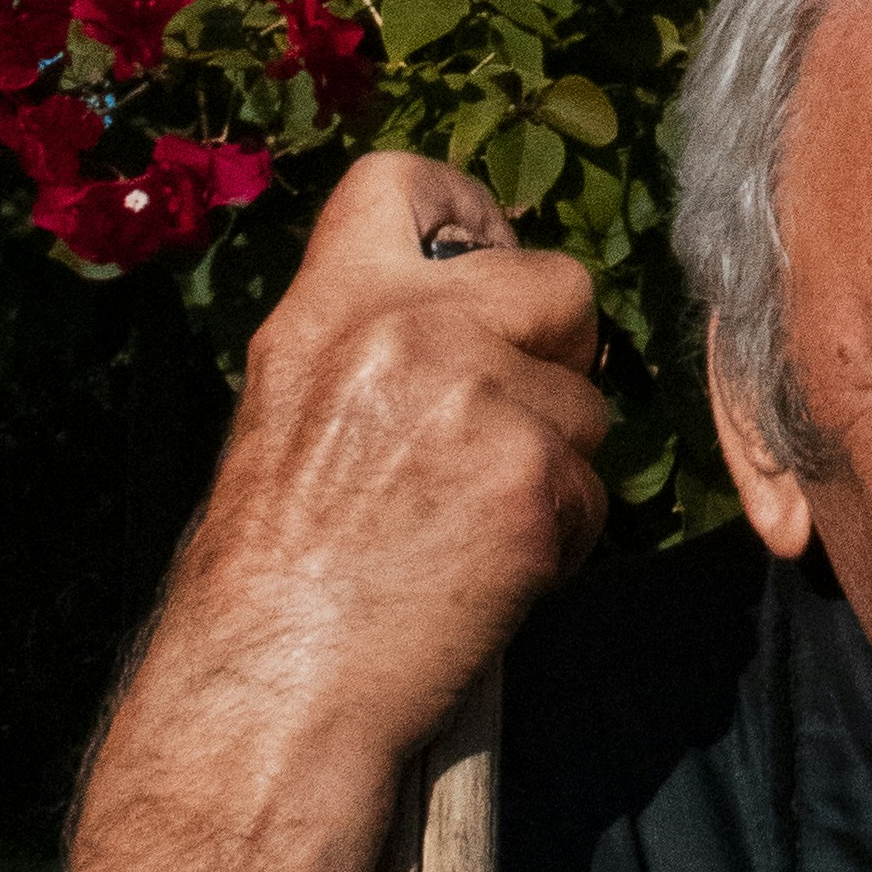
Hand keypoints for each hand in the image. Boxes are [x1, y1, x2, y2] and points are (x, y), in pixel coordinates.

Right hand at [66, 150, 605, 871]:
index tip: (480, 275)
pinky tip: (494, 572)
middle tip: (506, 422)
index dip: (472, 223)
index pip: (415, 181)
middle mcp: (407, 331)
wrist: (271, 690)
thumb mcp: (290, 408)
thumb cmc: (274, 569)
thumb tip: (474, 295)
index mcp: (330, 304)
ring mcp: (480, 402)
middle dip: (555, 350)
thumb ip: (373, 338)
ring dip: (561, 456)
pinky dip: (566, 534)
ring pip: (591, 398)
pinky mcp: (536, 485)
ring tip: (472, 519)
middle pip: (561, 282)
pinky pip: (600, 488)